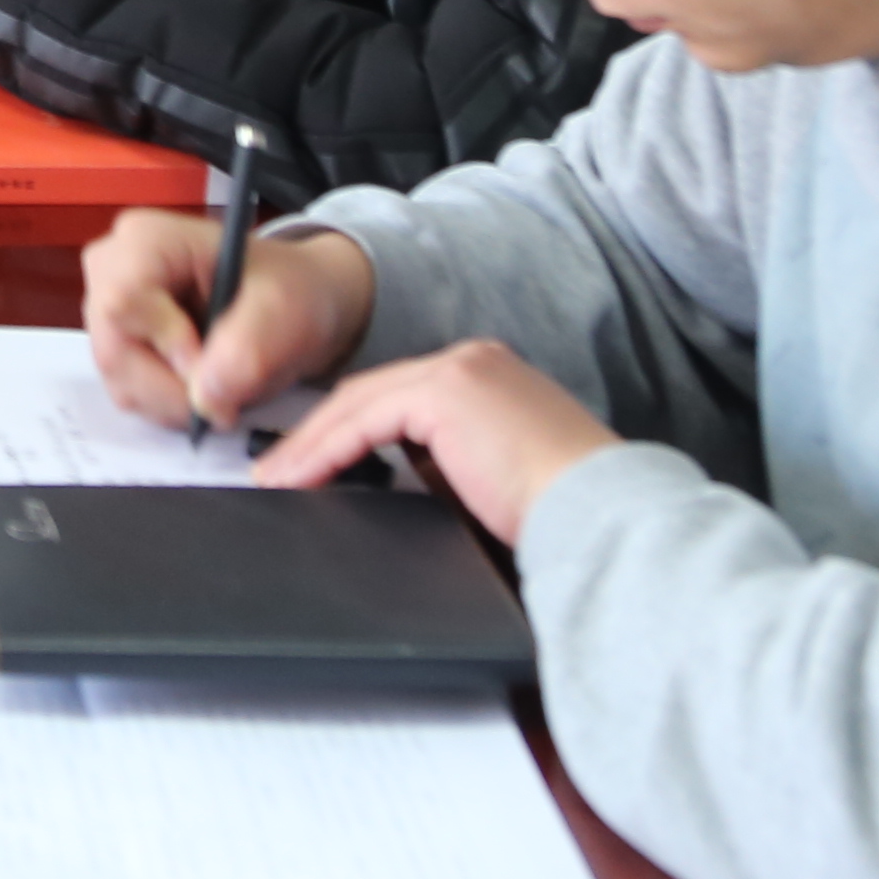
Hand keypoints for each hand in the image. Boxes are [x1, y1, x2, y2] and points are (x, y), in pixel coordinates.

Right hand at [78, 211, 375, 437]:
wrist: (290, 302)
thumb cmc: (286, 288)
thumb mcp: (284, 308)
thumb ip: (249, 349)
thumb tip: (206, 398)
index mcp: (147, 239)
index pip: (123, 301)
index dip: (165, 345)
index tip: (211, 368)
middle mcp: (113, 269)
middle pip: (114, 349)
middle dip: (171, 388)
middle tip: (224, 401)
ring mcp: (109, 309)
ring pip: (119, 378)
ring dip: (172, 402)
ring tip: (221, 391)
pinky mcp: (117, 344)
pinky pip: (128, 392)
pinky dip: (167, 406)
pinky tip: (200, 389)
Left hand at [254, 340, 621, 545]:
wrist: (600, 515)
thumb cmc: (560, 513)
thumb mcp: (490, 480)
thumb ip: (447, 466)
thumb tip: (403, 480)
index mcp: (488, 379)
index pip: (399, 399)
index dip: (348, 432)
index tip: (313, 466)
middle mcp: (473, 362)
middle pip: (371, 394)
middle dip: (319, 434)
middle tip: (278, 472)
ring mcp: (460, 370)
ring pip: (360, 402)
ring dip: (312, 444)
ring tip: (277, 479)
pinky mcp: (446, 392)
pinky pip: (365, 419)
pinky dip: (327, 449)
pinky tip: (301, 477)